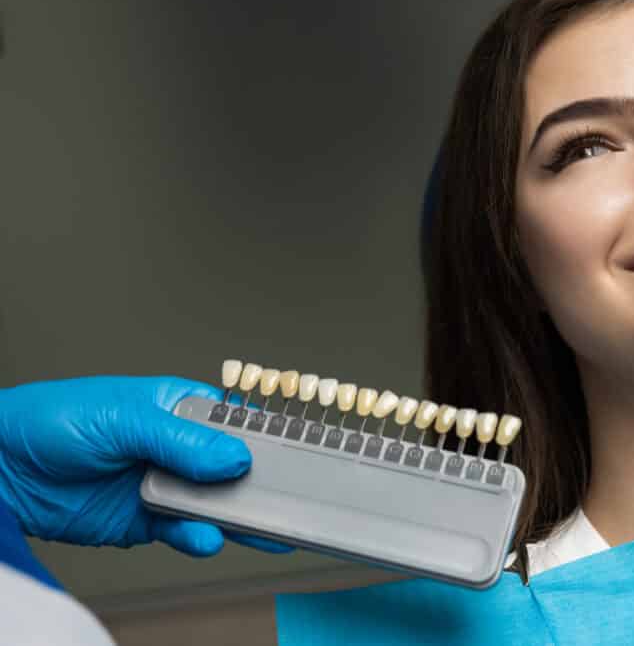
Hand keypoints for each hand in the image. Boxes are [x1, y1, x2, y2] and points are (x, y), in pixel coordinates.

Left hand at [0, 375, 291, 555]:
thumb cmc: (53, 421)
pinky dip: (199, 537)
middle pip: (234, 467)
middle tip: (284, 498)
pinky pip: (185, 531)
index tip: (293, 454)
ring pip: (216, 503)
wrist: (1, 470)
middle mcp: (179, 448)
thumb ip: (181, 440)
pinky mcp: (148, 521)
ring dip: (235, 516)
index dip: (264, 437)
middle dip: (258, 483)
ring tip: (256, 526)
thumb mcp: (123, 418)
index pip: (236, 421)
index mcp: (180, 408)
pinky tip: (205, 536)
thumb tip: (233, 457)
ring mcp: (165, 484)